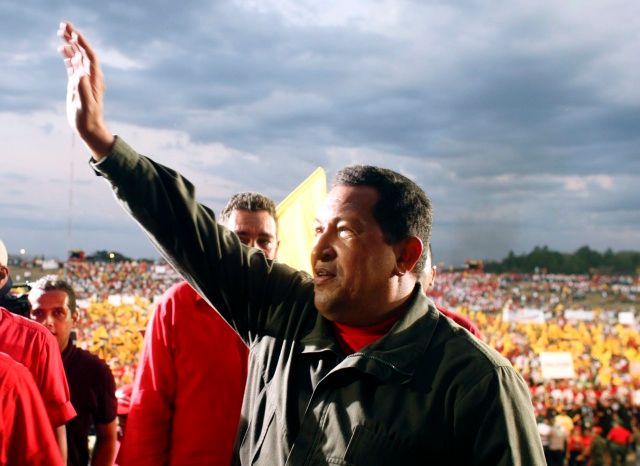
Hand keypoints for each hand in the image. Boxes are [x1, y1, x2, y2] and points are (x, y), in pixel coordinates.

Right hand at [58, 22, 113, 159]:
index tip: (74, 33)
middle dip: (74, 38)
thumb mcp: (86, 105)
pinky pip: (73, 67)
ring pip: (77, 58)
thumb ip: (83, 89)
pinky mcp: (77, 84)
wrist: (90, 128)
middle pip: (83, 53)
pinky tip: (62, 50)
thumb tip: (80, 73)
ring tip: (60, 31)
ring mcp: (84, 79)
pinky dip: (68, 57)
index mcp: (94, 79)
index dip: (83, 44)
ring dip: (70, 45)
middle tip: (64, 24)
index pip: (90, 57)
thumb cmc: (89, 119)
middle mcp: (90, 77)